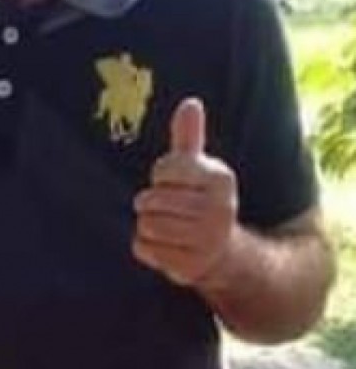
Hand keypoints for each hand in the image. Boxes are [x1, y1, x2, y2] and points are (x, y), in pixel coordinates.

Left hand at [133, 97, 238, 289]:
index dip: (161, 176)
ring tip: (165, 227)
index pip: (165, 169)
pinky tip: (164, 247)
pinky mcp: (192, 266)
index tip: (174, 184)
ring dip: (146, 227)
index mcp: (221, 178)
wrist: (222, 252)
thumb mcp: (197, 168)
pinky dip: (146, 248)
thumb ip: (189, 137)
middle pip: (152, 200)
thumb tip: (190, 103)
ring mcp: (207, 239)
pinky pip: (145, 249)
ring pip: (147, 224)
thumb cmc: (200, 202)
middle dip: (150, 204)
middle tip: (166, 210)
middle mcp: (220, 208)